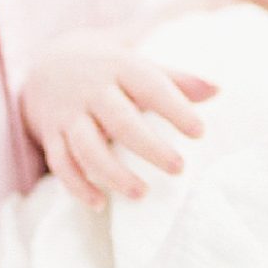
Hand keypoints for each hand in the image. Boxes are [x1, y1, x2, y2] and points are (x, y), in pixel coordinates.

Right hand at [20, 30, 216, 207]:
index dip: (175, 108)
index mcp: (119, 67)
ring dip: (113, 173)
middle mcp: (92, 90)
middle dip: (148, 147)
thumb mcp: (139, 64)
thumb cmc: (110, 69)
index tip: (199, 132)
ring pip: (87, 147)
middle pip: (119, 121)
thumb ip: (176, 79)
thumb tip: (218, 90)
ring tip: (142, 193)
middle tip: (178, 168)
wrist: (49, 63)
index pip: (150, 86)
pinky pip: (61, 163)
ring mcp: (68, 114)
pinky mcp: (51, 134)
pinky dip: (78, 185)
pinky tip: (100, 204)